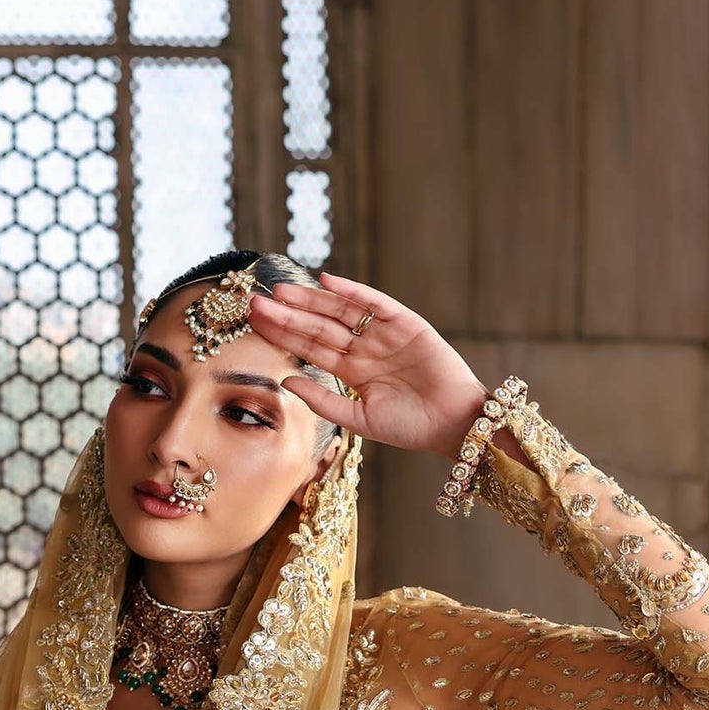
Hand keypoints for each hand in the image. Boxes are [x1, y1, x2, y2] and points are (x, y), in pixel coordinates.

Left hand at [247, 270, 489, 458]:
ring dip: (312, 300)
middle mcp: (364, 349)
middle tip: (256, 302)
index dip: (283, 335)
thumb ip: (324, 402)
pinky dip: (354, 292)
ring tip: (282, 291)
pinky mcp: (406, 324)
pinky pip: (376, 303)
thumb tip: (285, 383)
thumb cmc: (410, 427)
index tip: (255, 323)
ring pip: (341, 311)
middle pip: (319, 326)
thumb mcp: (359, 420)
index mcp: (352, 371)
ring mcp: (384, 334)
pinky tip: (328, 282)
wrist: (453, 424)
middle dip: (288, 314)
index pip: (310, 348)